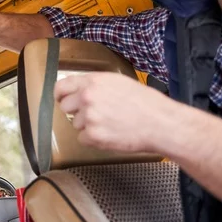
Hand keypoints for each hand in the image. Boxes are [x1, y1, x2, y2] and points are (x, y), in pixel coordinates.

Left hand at [54, 72, 172, 153]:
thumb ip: (95, 84)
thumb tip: (78, 89)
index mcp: (93, 81)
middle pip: (65, 106)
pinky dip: (93, 139)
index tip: (61, 99)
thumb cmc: (145, 103)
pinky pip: (82, 138)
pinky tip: (110, 134)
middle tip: (94, 115)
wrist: (161, 123)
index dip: (60, 94)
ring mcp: (89, 117)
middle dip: (76, 111)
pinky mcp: (93, 135)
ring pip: (75, 124)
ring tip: (110, 123)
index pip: (61, 86)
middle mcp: (87, 97)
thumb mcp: (118, 82)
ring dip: (87, 126)